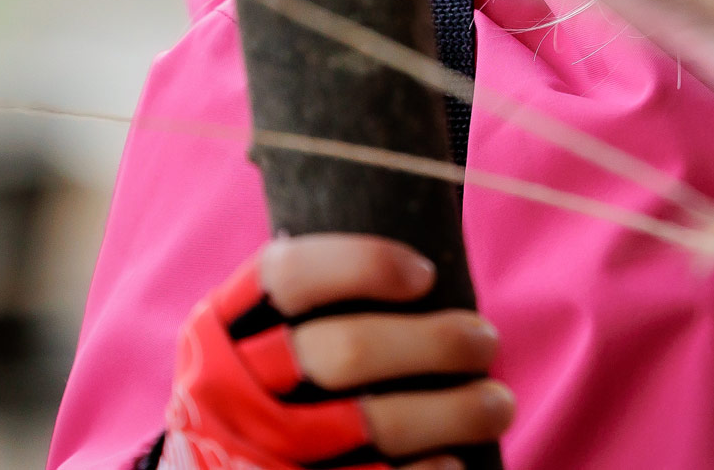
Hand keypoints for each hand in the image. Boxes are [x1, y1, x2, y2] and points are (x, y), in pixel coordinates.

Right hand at [167, 234, 510, 469]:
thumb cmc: (252, 399)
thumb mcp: (246, 346)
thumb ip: (299, 309)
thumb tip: (418, 269)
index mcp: (216, 331)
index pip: (285, 275)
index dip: (362, 263)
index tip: (425, 274)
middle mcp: (226, 390)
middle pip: (346, 350)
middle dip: (436, 342)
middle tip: (485, 340)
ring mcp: (253, 453)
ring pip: (372, 422)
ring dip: (454, 410)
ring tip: (497, 403)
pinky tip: (455, 463)